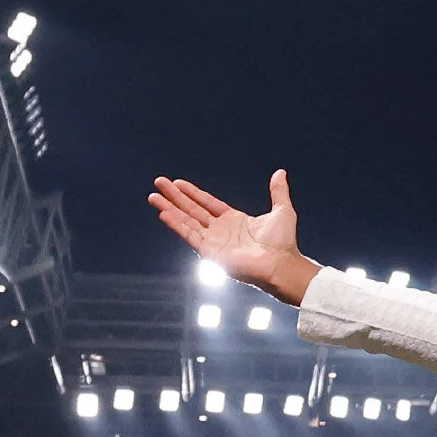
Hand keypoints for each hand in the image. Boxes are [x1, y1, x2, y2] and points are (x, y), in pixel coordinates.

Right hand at [148, 170, 318, 304]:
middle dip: (175, 197)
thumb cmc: (283, 243)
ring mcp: (214, 241)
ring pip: (186, 221)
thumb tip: (281, 173)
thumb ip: (278, 192)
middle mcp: (221, 230)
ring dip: (169, 209)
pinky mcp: (210, 252)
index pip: (208, 203)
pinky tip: (164, 214)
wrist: (282, 264)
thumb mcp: (282, 210)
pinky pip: (190, 236)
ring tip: (153, 197)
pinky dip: (177, 225)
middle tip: (159, 183)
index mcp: (234, 220)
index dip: (193, 193)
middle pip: (192, 209)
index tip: (178, 183)